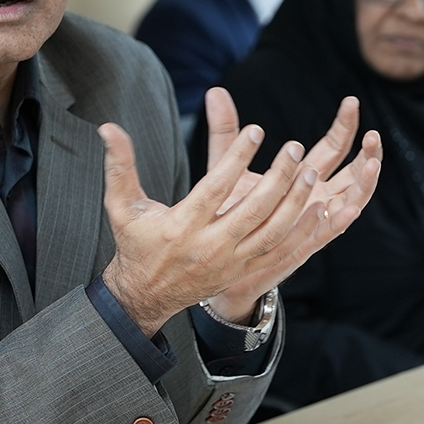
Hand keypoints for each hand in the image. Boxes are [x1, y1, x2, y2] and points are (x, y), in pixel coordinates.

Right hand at [99, 115, 319, 336]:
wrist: (146, 295)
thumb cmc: (135, 244)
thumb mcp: (122, 205)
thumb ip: (119, 165)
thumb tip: (108, 127)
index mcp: (181, 226)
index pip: (216, 187)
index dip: (238, 157)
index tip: (258, 131)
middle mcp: (209, 246)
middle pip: (253, 210)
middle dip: (278, 178)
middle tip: (294, 148)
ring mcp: (230, 261)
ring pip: (272, 231)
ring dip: (294, 202)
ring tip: (309, 172)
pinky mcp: (242, 271)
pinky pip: (279, 250)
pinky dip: (300, 231)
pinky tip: (316, 208)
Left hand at [199, 88, 381, 323]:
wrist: (219, 255)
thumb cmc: (230, 209)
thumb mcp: (228, 165)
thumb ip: (227, 131)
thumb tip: (215, 90)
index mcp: (304, 176)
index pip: (334, 148)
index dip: (345, 126)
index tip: (352, 102)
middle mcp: (316, 196)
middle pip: (351, 171)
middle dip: (366, 153)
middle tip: (372, 134)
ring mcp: (314, 220)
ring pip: (351, 200)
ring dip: (364, 183)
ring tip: (372, 164)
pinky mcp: (303, 243)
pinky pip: (329, 231)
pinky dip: (342, 219)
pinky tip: (352, 206)